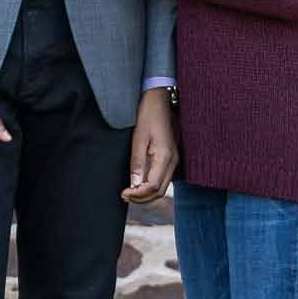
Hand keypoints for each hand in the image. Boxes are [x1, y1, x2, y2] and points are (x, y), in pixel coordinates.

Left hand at [124, 86, 176, 202]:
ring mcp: (174, 160)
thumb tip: (134, 184)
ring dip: (146, 194)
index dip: (138, 194)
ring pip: (162, 187)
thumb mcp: (138, 138)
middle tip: (124, 196)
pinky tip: (139, 183)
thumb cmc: (148, 115)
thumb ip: (137, 162)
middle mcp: (173, 161)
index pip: (152, 186)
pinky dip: (151, 187)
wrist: (160, 100)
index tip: (123, 193)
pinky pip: (163, 179)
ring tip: (129, 192)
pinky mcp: (171, 158)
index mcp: (165, 156)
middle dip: (142, 198)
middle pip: (159, 191)